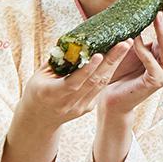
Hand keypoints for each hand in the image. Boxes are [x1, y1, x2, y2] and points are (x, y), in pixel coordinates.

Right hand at [13, 40, 133, 136]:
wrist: (40, 119)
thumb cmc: (38, 90)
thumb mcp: (40, 76)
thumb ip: (57, 62)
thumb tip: (74, 42)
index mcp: (52, 93)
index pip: (73, 82)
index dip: (87, 69)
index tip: (99, 55)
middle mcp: (68, 103)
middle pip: (93, 81)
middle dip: (111, 61)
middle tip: (124, 43)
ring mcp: (79, 107)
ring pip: (100, 84)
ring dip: (114, 64)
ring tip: (125, 47)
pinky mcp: (87, 107)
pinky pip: (100, 88)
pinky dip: (108, 72)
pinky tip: (116, 59)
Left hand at [98, 0, 162, 119]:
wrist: (114, 101)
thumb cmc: (121, 74)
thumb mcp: (134, 49)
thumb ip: (141, 34)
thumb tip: (140, 11)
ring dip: (162, 29)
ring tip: (157, 13)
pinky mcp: (156, 82)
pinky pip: (151, 63)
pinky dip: (143, 49)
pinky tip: (135, 37)